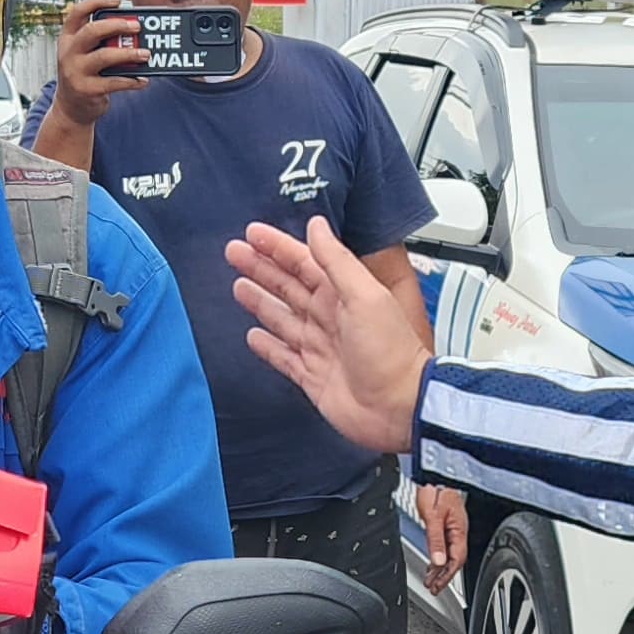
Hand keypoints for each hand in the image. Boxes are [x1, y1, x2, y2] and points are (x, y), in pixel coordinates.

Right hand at [44, 0, 145, 134]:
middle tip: (137, 26)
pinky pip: (113, 82)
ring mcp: (75, 71)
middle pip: (92, 31)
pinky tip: (143, 80)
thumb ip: (101, 41)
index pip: (77, 12)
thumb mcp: (84, 53)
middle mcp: (68, 52)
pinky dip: (131, 80)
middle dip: (117, 25)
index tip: (118, 0)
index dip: (97, 2)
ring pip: (104, 56)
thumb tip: (133, 29)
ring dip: (129, 54)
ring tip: (146, 54)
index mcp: (68, 38)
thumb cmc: (84, 74)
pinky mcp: (86, 89)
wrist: (71, 107)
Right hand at [229, 217, 428, 458]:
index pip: (303, 263)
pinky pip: (283, 357)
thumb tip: (317, 226)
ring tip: (238, 286)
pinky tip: (252, 336)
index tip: (253, 233)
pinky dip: (267, 346)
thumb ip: (337, 261)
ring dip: (260, 301)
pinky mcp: (312, 376)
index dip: (278, 247)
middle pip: (287, 287)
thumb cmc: (391, 353)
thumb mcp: (365, 296)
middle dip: (261, 268)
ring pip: (281, 318)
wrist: (399, 407)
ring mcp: (319, 348)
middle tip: (234, 252)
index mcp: (343, 295)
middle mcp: (329, 318)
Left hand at [416, 482, 467, 590]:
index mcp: (459, 530)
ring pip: (449, 553)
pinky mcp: (447, 522)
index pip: (456, 560)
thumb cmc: (437, 487)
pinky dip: (439, 556)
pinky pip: (446, 545)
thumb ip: (436, 540)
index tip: (437, 586)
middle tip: (433, 588)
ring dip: (440, 568)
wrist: (436, 470)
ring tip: (430, 579)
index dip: (447, 575)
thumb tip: (438, 561)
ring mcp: (454, 527)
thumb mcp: (433, 515)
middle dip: (443, 576)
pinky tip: (433, 562)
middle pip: (454, 560)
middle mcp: (458, 530)